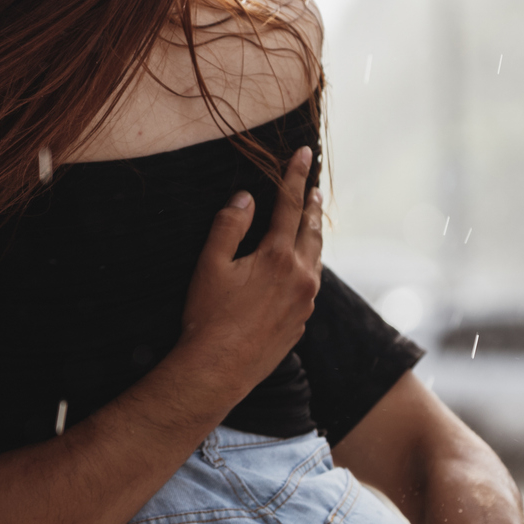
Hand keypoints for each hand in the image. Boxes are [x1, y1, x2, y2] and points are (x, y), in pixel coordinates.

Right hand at [174, 147, 322, 402]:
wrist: (218, 370)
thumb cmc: (208, 317)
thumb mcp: (210, 264)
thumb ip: (229, 225)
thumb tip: (245, 198)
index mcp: (277, 256)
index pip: (289, 205)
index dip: (294, 175)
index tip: (303, 153)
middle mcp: (300, 276)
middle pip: (311, 230)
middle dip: (312, 205)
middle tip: (314, 186)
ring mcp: (305, 302)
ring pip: (315, 259)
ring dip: (312, 236)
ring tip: (311, 222)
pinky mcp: (301, 323)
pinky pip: (309, 286)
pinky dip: (306, 267)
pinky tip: (299, 269)